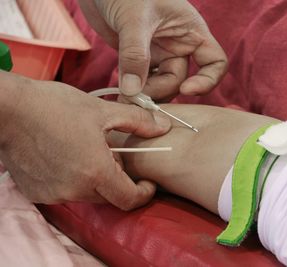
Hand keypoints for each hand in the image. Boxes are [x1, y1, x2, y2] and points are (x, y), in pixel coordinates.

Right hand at [0, 73, 169, 209]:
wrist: (8, 109)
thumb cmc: (54, 106)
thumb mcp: (102, 110)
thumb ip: (138, 122)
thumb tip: (164, 126)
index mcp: (95, 172)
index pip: (129, 199)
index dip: (144, 193)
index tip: (148, 182)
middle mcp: (74, 189)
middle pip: (110, 197)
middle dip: (120, 180)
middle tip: (115, 155)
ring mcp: (53, 193)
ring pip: (88, 194)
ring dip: (96, 179)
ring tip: (89, 151)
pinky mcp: (37, 192)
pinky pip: (66, 192)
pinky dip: (74, 180)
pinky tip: (69, 157)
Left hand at [78, 0, 227, 100]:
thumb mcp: (134, 19)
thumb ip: (135, 54)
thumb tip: (133, 91)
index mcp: (190, 32)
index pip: (215, 63)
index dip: (206, 81)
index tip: (186, 89)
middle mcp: (178, 45)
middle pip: (179, 80)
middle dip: (159, 90)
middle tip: (134, 96)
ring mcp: (158, 53)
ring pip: (160, 84)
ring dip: (145, 94)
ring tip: (124, 96)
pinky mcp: (138, 58)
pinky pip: (142, 81)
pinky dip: (133, 89)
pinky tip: (121, 91)